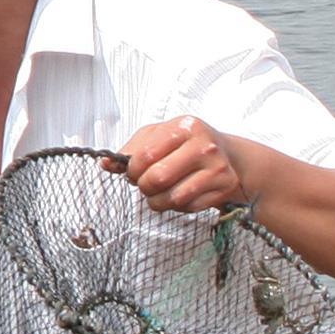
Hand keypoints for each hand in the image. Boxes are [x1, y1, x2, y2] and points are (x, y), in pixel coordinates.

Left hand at [107, 117, 251, 213]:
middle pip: (157, 178)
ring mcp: (217, 167)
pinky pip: (188, 206)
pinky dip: (177, 206)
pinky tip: (179, 194)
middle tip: (146, 183)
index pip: (145, 155)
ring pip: (173, 198)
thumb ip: (131, 149)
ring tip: (159, 192)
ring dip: (157, 201)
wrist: (229, 155)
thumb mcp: (158, 137)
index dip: (132, 170)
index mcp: (184, 127)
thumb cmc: (186, 144)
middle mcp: (204, 145)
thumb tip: (105, 163)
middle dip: (144, 186)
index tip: (133, 172)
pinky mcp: (224, 188)